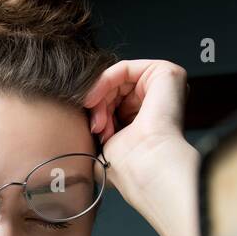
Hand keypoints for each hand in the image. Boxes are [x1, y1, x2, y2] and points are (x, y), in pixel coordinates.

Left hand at [83, 59, 200, 235]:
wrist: (145, 167)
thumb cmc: (127, 165)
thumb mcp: (104, 142)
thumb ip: (95, 129)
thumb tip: (71, 130)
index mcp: (149, 117)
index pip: (115, 102)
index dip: (98, 112)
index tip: (91, 130)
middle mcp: (159, 100)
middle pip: (115, 89)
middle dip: (98, 106)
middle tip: (95, 127)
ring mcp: (164, 85)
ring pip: (117, 79)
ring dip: (100, 98)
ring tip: (98, 123)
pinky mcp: (165, 72)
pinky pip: (124, 68)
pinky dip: (104, 81)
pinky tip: (93, 100)